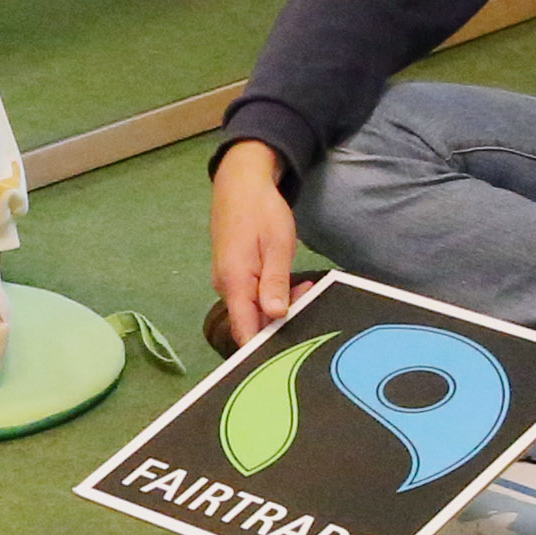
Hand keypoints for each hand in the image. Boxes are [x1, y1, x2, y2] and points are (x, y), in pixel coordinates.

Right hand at [210, 143, 299, 345]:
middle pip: (251, 322)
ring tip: (303, 287)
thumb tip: (276, 315)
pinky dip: (272, 295)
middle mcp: (226, 288)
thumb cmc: (261, 210)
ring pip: (254, 309)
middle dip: (281, 321)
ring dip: (279, 306)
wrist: (241, 183)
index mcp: (234, 282)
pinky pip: (252, 296)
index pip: (245, 331)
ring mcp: (228, 282)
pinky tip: (289, 282)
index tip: (289, 351)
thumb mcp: (277, 245)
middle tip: (309, 298)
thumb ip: (275, 283)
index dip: (264, 347)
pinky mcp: (234, 275)